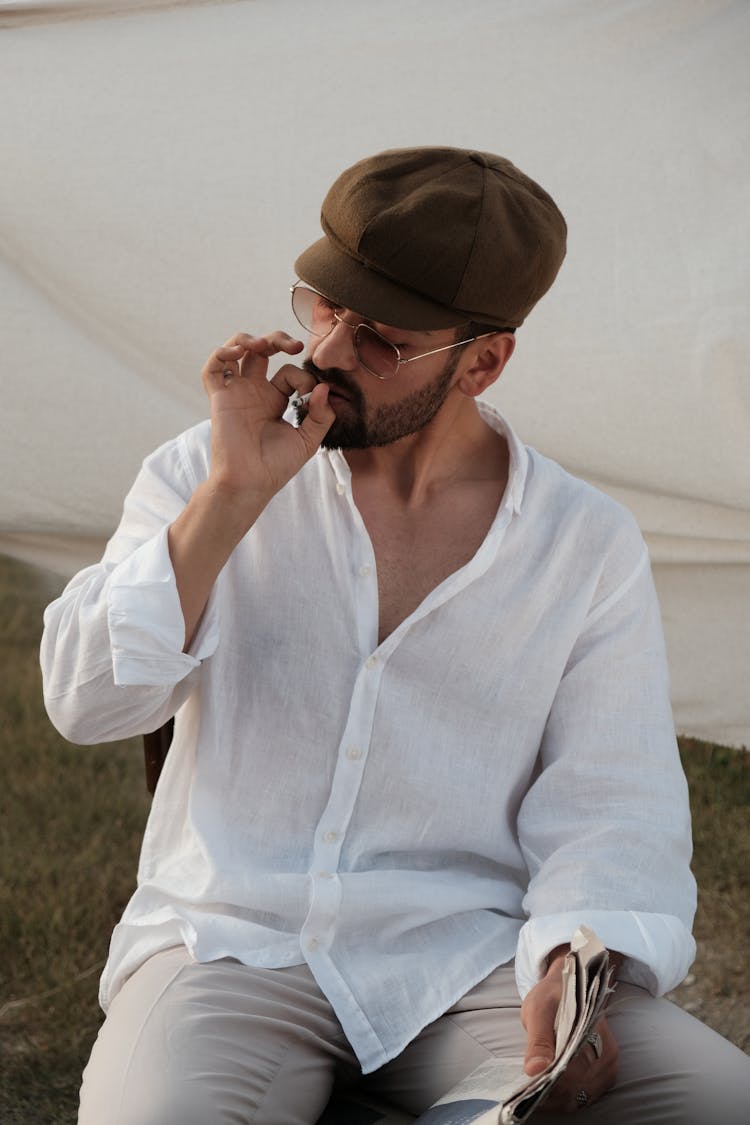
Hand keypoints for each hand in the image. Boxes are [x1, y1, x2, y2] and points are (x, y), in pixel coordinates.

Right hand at [203, 330, 333, 510]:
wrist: (250, 483)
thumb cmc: (276, 467)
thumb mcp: (308, 440)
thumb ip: (321, 415)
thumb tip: (323, 388)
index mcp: (275, 400)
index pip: (290, 373)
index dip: (303, 378)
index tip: (309, 398)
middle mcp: (255, 392)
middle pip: (262, 352)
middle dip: (278, 340)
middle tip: (296, 345)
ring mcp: (236, 393)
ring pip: (235, 351)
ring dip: (248, 339)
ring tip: (262, 344)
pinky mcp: (220, 398)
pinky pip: (213, 369)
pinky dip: (221, 353)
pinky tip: (237, 352)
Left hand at [521, 950, 618, 1112]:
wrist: (571, 985)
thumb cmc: (552, 995)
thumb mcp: (538, 1009)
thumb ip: (538, 1041)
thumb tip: (533, 1070)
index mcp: (592, 1034)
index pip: (571, 1073)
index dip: (548, 1086)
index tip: (527, 1091)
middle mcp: (607, 1053)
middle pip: (577, 1089)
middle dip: (550, 1096)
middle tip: (526, 1096)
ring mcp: (609, 1066)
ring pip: (581, 1097)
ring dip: (557, 1100)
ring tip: (535, 1096)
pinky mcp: (606, 1074)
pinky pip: (586, 1096)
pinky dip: (567, 1099)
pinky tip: (550, 1094)